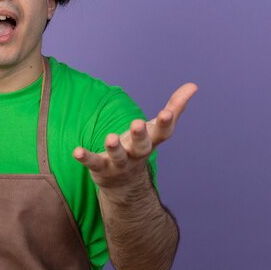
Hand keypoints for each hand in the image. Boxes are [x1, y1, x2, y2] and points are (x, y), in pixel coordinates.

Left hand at [73, 83, 197, 190]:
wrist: (125, 184)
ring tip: (110, 138)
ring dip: (114, 147)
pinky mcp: (102, 168)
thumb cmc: (142, 147)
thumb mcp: (157, 128)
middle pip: (142, 146)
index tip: (167, 112)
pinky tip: (76, 151)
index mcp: (152, 142)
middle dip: (140, 135)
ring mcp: (120, 163)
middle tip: (137, 123)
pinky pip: (93, 163)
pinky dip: (85, 157)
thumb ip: (174, 107)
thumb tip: (193, 85)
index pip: (162, 133)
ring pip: (118, 156)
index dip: (166, 123)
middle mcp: (137, 154)